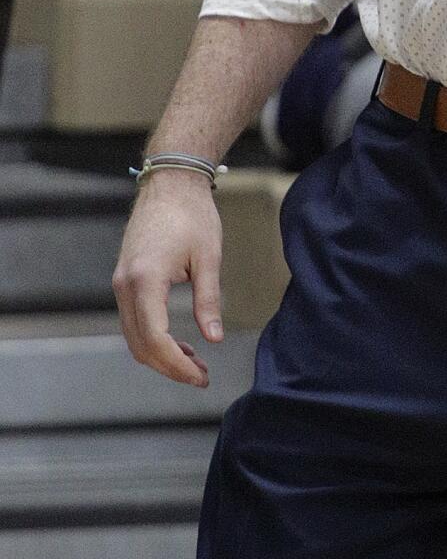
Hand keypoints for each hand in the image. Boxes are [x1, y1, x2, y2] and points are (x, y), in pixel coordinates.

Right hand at [112, 172, 223, 386]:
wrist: (170, 182)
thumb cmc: (192, 214)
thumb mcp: (208, 258)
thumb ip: (209, 301)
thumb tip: (214, 338)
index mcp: (145, 281)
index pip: (155, 340)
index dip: (177, 366)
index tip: (201, 376)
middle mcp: (125, 286)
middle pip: (140, 345)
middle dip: (169, 366)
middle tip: (201, 375)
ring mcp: (120, 283)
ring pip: (133, 336)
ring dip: (160, 355)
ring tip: (194, 361)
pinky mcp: (124, 279)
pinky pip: (133, 320)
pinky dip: (152, 337)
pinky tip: (178, 342)